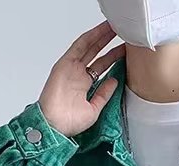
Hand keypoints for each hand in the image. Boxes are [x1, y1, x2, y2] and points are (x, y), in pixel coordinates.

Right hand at [39, 21, 124, 137]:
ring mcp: (71, 68)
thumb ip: (104, 95)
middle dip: (108, 42)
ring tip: (113, 26)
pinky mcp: (64, 64)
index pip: (102, 66)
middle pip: (96, 53)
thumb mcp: (94, 110)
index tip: (125, 50)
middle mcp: (78, 75)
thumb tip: (114, 81)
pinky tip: (99, 31)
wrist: (54, 126)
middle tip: (122, 32)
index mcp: (84, 86)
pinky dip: (89, 38)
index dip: (113, 57)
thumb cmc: (69, 123)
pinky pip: (78, 47)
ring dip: (100, 36)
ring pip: (88, 47)